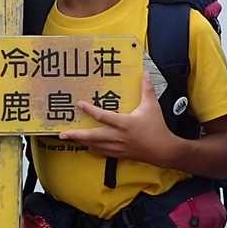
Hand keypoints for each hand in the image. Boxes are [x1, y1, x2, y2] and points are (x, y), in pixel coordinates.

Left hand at [57, 73, 176, 164]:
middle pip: (92, 136)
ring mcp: (117, 147)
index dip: (90, 110)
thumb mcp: (152, 106)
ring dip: (81, 141)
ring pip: (94, 145)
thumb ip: (146, 89)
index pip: (103, 116)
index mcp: (124, 123)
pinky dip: (92, 149)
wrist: (163, 150)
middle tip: (62, 133)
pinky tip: (86, 146)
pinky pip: (102, 152)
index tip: (78, 104)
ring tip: (69, 138)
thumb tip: (145, 73)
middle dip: (76, 135)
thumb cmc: (157, 128)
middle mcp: (117, 136)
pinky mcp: (119, 154)